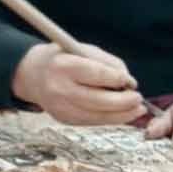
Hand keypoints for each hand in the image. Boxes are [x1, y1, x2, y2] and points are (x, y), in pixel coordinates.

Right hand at [12, 41, 144, 127]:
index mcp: (63, 66)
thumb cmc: (64, 58)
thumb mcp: (82, 50)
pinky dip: (109, 118)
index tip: (131, 81)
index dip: (118, 79)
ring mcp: (61, 107)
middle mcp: (60, 89)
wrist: (33, 75)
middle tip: (139, 99)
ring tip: (137, 110)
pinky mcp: (64, 119)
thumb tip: (130, 83)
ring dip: (121, 115)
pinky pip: (92, 121)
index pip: (96, 75)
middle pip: (98, 100)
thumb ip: (107, 63)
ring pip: (97, 116)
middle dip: (123, 102)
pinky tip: (122, 114)